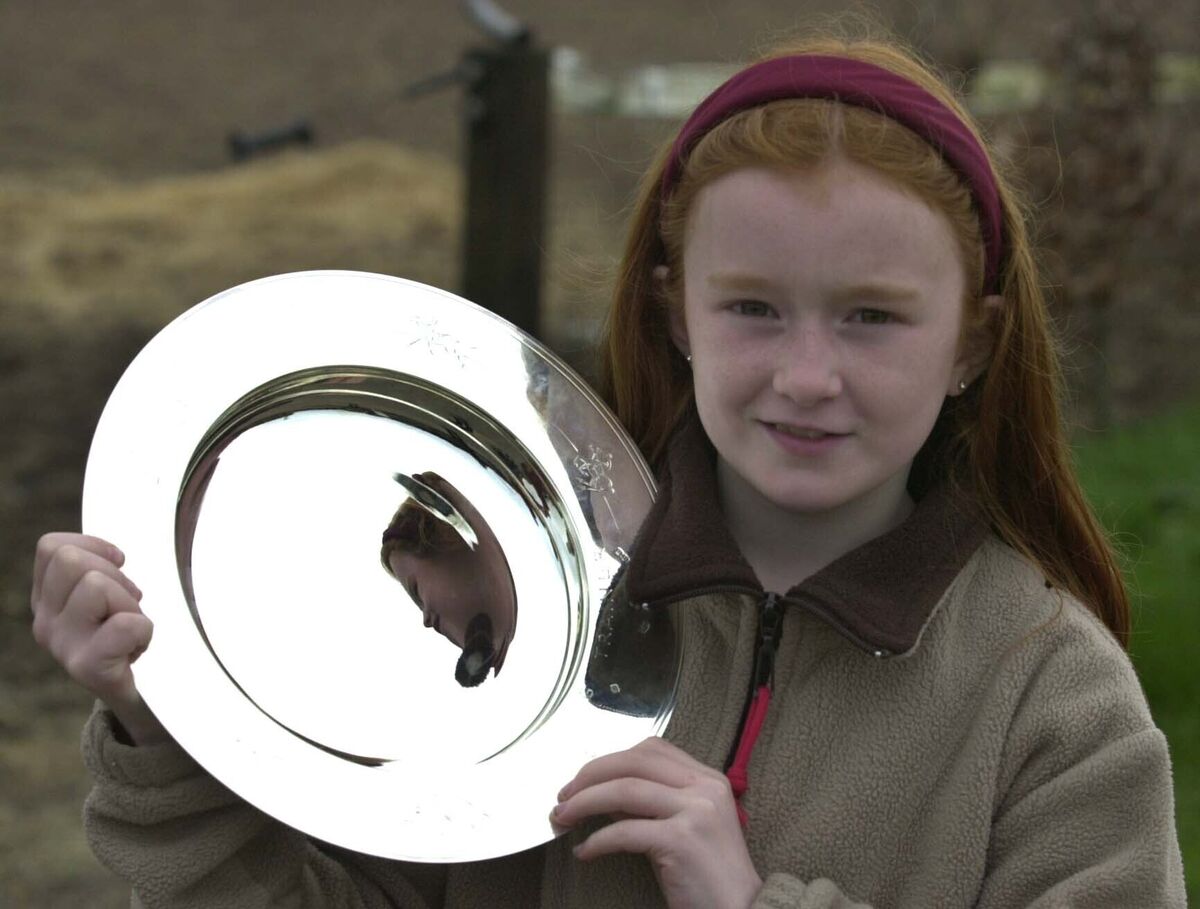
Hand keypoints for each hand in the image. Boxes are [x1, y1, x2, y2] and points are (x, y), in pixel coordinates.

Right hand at [30, 532, 168, 745]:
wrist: (149, 699)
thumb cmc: (134, 637)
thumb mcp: (108, 598)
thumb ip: (98, 568)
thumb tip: (118, 544)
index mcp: (46, 601)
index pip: (52, 547)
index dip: (93, 546)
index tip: (118, 565)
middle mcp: (45, 624)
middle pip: (72, 561)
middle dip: (113, 574)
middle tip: (128, 605)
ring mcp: (63, 648)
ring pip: (95, 585)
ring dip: (129, 602)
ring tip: (133, 629)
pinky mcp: (89, 668)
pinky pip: (125, 623)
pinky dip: (144, 629)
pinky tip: (140, 648)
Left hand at [553, 737, 762, 908]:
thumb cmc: (711, 876)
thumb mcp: (690, 825)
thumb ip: (656, 802)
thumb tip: (604, 791)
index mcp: (709, 779)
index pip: (652, 750)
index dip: (611, 759)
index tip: (584, 778)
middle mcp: (705, 788)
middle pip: (633, 762)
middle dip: (590, 775)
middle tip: (564, 795)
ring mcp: (696, 811)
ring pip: (624, 790)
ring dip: (584, 802)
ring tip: (562, 817)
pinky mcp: (682, 841)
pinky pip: (624, 832)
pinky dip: (596, 841)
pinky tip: (585, 852)